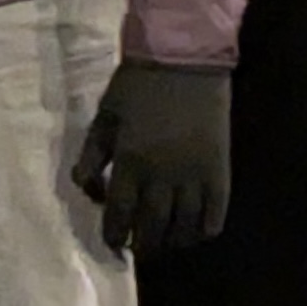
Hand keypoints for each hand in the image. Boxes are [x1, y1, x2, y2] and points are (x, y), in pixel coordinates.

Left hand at [69, 60, 232, 254]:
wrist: (184, 58)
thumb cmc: (136, 87)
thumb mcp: (103, 119)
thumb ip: (89, 158)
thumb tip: (87, 191)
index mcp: (129, 162)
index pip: (119, 215)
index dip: (115, 236)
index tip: (114, 242)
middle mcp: (162, 176)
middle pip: (152, 228)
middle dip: (143, 245)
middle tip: (139, 247)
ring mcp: (194, 174)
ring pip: (185, 227)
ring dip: (173, 242)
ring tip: (165, 243)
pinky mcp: (219, 169)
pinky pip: (215, 212)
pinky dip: (205, 230)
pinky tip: (195, 232)